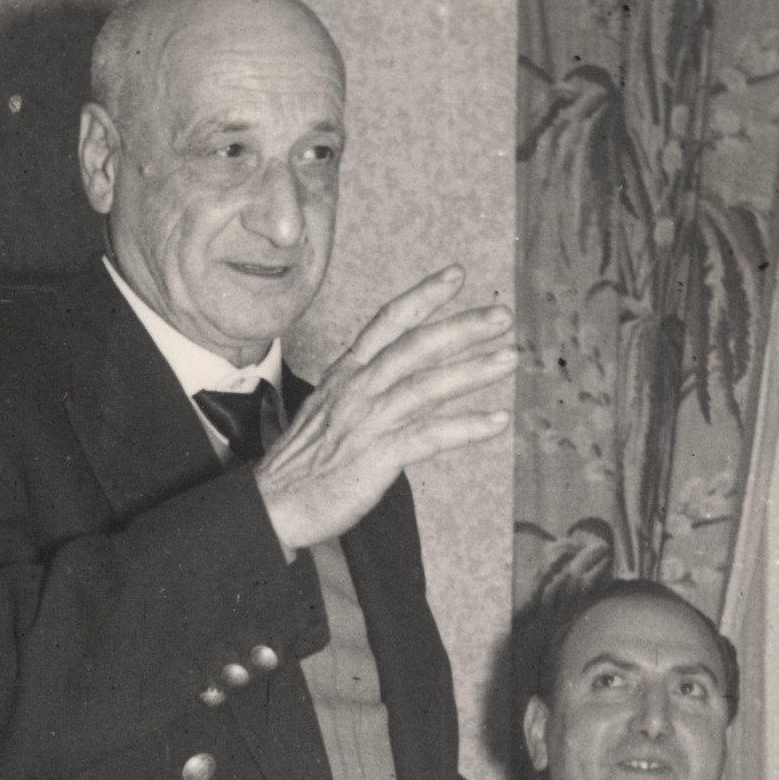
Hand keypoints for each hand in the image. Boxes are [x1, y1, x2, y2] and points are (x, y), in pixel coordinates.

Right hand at [255, 266, 514, 554]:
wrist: (270, 504)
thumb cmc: (301, 463)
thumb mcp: (328, 411)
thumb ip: (365, 393)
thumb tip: (403, 385)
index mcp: (346, 374)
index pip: (388, 322)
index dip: (423, 296)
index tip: (456, 275)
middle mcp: (357, 389)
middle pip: (415, 346)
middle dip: (461, 326)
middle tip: (501, 315)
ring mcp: (367, 421)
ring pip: (426, 385)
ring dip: (472, 370)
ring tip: (508, 358)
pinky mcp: (376, 456)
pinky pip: (429, 435)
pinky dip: (465, 427)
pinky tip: (497, 421)